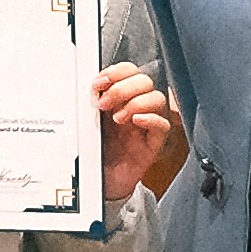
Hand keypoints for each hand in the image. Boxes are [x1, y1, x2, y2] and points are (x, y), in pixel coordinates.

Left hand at [98, 67, 183, 202]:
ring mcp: (146, 123)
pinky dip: (150, 118)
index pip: (129, 71)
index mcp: (119, 97)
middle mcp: (135, 106)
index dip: (116, 72)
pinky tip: (135, 121)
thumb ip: (90, 102)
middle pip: (144, 80)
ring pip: (157, 98)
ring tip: (117, 118)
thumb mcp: (87, 121)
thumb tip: (88, 86)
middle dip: (122, 88)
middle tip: (104, 104)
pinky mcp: (154, 142)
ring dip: (135, 102)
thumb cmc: (96, 150)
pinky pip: (163, 124)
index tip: (99, 83)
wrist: (100, 180)